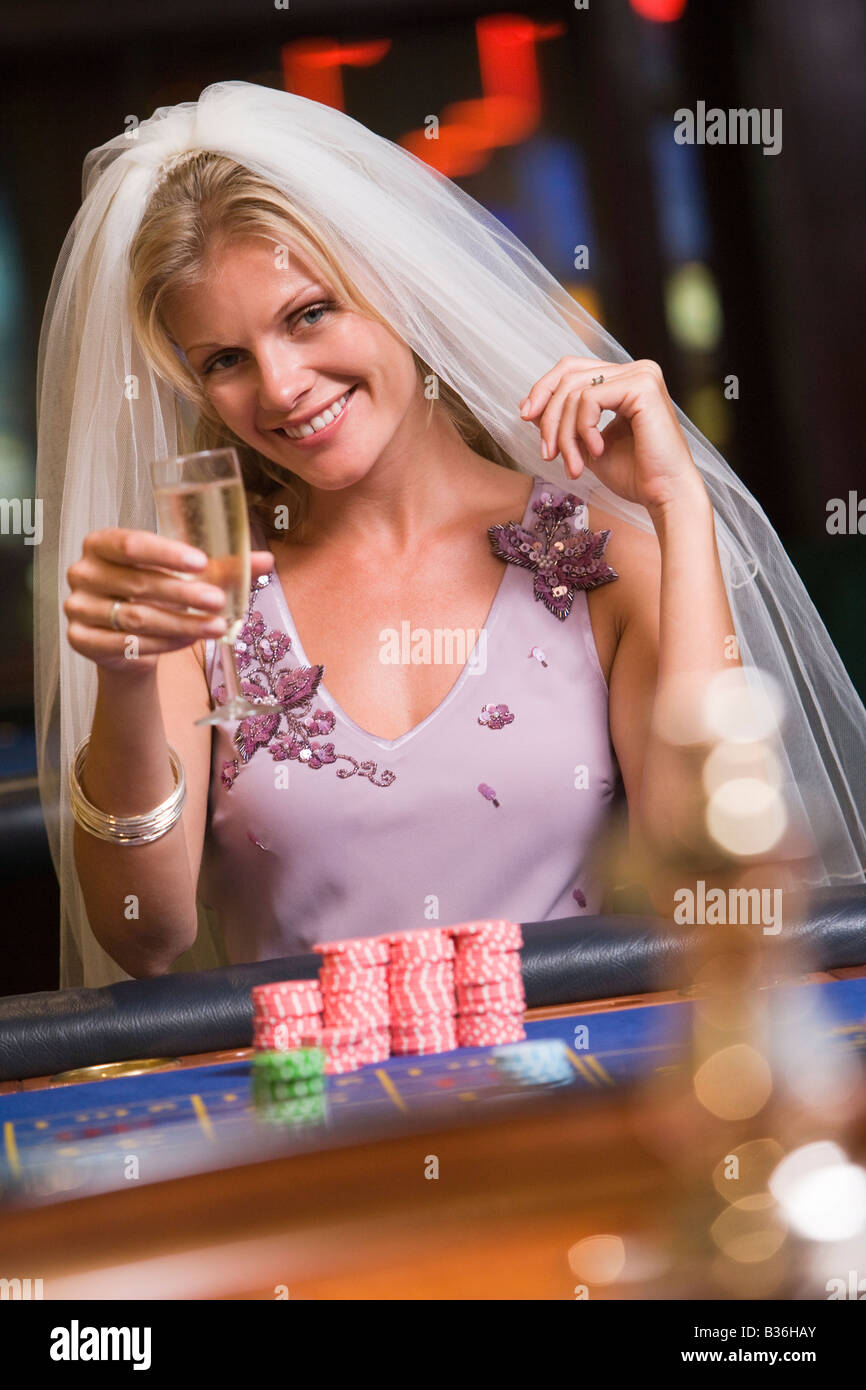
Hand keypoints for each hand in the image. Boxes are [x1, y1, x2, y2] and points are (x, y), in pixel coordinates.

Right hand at [64, 529, 274, 674]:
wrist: (127, 638)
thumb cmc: (154, 593)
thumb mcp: (184, 575)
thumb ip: (221, 566)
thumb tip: (266, 561)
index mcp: (102, 543)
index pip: (131, 544)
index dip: (166, 554)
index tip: (202, 563)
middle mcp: (83, 572)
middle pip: (138, 584)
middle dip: (184, 594)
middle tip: (219, 601)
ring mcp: (77, 607)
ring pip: (136, 618)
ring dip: (180, 622)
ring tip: (216, 626)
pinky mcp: (80, 640)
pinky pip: (126, 644)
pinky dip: (162, 643)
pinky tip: (189, 640)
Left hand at [519, 356, 706, 514]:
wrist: (665, 495)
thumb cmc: (635, 476)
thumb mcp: (586, 445)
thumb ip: (564, 423)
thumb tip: (528, 406)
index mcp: (624, 380)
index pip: (572, 369)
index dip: (543, 389)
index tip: (524, 417)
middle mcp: (635, 370)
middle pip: (568, 374)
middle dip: (549, 417)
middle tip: (547, 454)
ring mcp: (641, 374)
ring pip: (575, 391)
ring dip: (564, 433)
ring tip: (573, 465)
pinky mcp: (643, 386)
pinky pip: (590, 399)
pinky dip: (583, 429)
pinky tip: (596, 452)